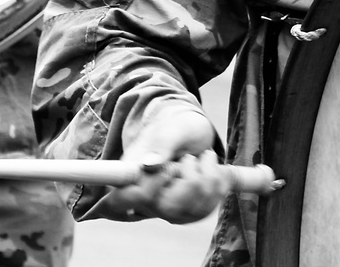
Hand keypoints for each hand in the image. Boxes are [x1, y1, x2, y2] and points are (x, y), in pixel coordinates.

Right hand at [109, 105, 228, 223]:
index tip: (166, 169)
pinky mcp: (188, 213)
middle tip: (188, 157)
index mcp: (131, 175)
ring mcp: (167, 210)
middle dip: (190, 177)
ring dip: (207, 175)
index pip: (122, 199)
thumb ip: (162, 144)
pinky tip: (210, 168)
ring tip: (200, 159)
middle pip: (171, 206)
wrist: (194, 132)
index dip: (143, 191)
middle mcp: (145, 200)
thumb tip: (148, 165)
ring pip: (196, 207)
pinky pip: (210, 205)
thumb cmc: (177, 126)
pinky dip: (217, 181)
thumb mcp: (173, 128)